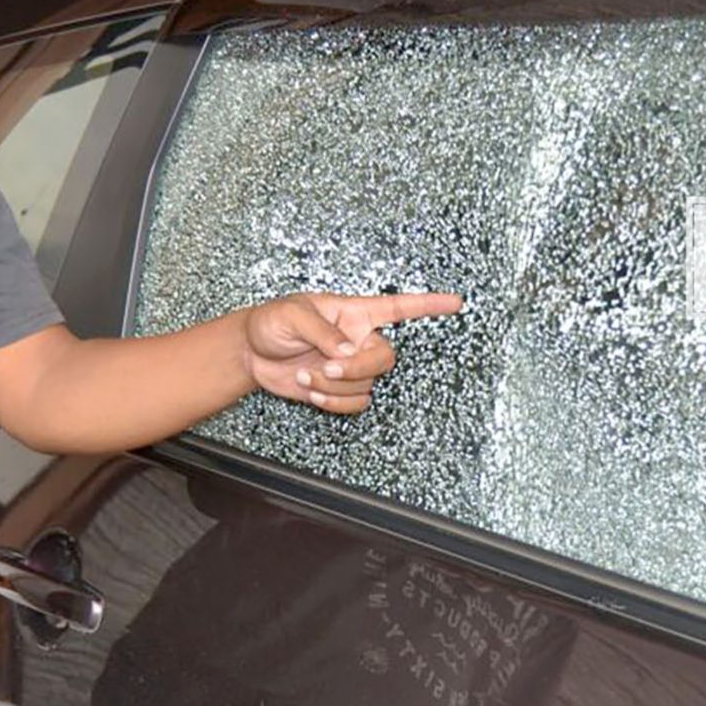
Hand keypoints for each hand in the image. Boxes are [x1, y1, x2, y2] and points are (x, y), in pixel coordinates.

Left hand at [243, 291, 463, 414]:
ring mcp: (350, 366)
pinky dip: (333, 403)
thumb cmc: (271, 324)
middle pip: (384, 357)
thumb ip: (322, 331)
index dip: (428, 305)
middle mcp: (358, 339)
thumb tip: (348, 351)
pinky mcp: (340, 389)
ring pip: (367, 384)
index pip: (398, 307)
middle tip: (326, 367)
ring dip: (334, 387)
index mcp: (353, 312)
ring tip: (305, 376)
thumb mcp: (291, 315)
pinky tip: (312, 392)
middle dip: (357, 368)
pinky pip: (355, 403)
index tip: (456, 302)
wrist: (250, 354)